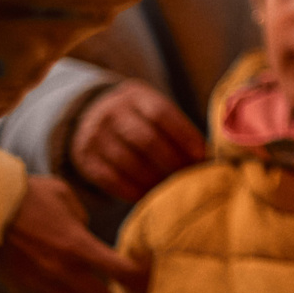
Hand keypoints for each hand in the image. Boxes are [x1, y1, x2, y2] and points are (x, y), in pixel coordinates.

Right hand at [0, 176, 147, 292]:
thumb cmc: (26, 195)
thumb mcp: (65, 197)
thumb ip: (82, 219)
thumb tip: (87, 235)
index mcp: (78, 245)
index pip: (121, 272)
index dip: (142, 284)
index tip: (155, 290)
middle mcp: (63, 271)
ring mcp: (42, 284)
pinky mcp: (25, 290)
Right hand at [68, 79, 205, 202]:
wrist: (89, 116)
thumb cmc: (137, 118)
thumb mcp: (151, 108)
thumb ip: (175, 127)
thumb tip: (209, 156)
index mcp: (135, 96)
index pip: (162, 114)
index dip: (184, 136)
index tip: (202, 156)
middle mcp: (112, 112)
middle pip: (145, 139)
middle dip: (172, 160)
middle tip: (190, 177)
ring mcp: (95, 135)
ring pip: (127, 161)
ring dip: (153, 179)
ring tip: (171, 191)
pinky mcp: (85, 158)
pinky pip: (109, 178)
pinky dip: (130, 190)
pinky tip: (146, 196)